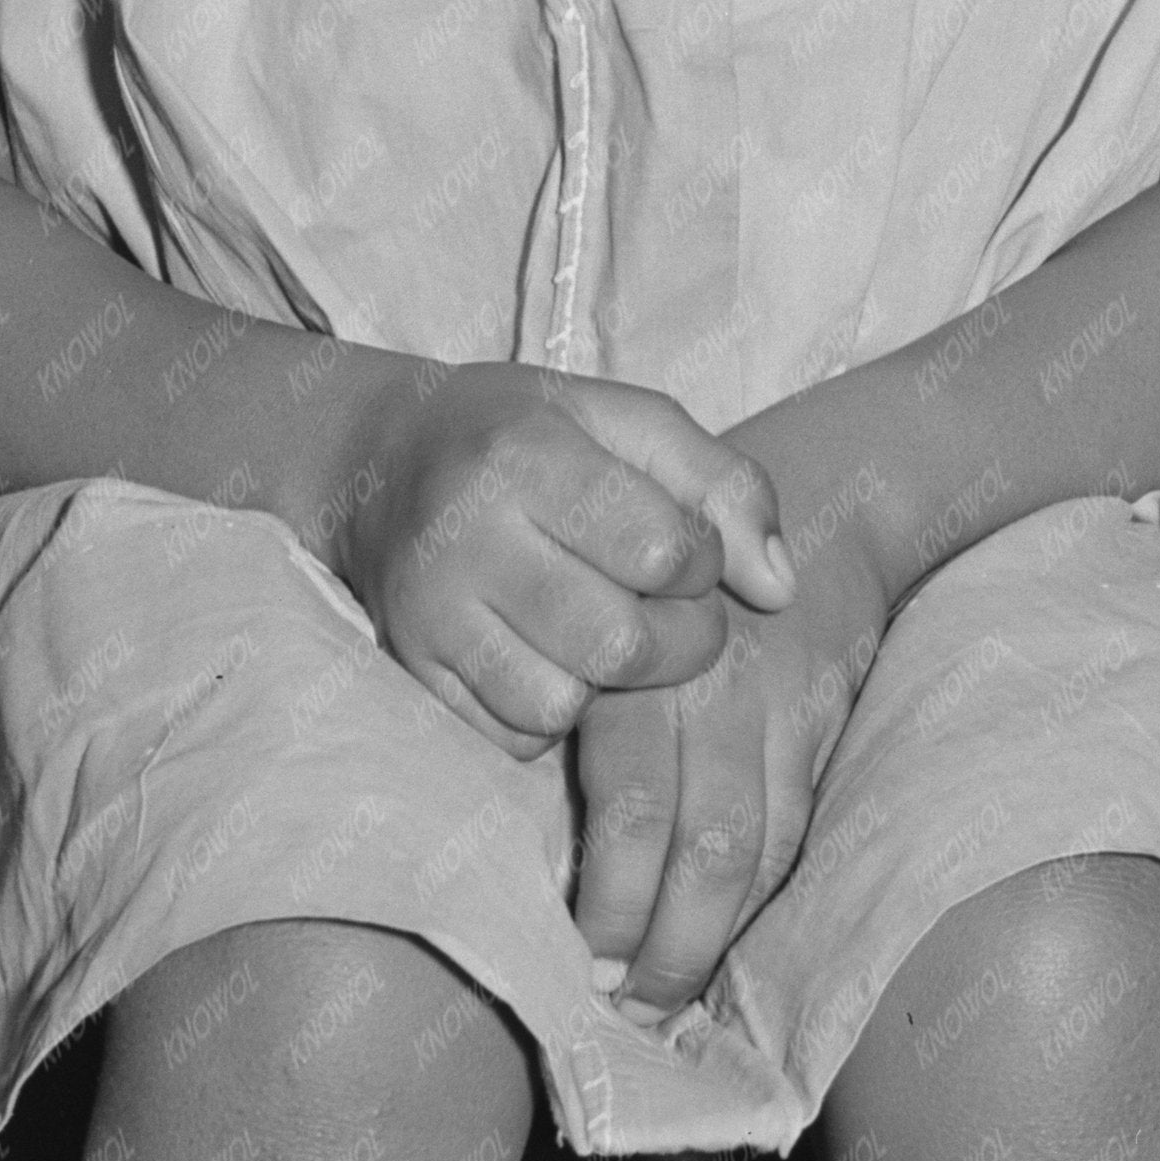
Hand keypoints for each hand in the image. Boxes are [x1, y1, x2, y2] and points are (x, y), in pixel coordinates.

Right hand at [321, 362, 795, 761]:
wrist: (378, 463)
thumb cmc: (528, 437)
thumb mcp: (630, 422)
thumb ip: (726, 487)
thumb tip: (781, 591)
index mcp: (526, 456)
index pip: (663, 553)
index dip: (700, 562)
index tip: (680, 545)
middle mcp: (464, 536)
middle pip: (621, 645)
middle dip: (676, 641)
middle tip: (664, 608)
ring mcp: (427, 613)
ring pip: (562, 705)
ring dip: (608, 685)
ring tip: (601, 631)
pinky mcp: (409, 670)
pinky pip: (513, 739)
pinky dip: (550, 714)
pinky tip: (546, 657)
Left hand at [568, 525, 896, 1016]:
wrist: (823, 506)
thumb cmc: (667, 578)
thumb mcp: (599, 606)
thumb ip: (572, 702)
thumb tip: (540, 837)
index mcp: (640, 672)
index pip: (630, 808)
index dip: (613, 896)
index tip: (579, 958)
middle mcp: (713, 696)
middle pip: (700, 846)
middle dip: (665, 942)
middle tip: (623, 1006)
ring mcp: (780, 716)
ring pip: (756, 851)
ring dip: (715, 938)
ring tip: (668, 999)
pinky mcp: (824, 731)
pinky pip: (797, 830)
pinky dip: (763, 898)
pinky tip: (726, 941)